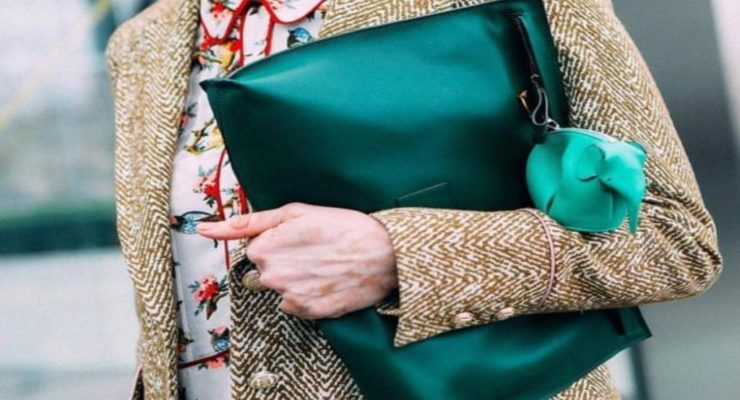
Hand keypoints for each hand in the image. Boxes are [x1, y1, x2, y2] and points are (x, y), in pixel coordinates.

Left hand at [197, 202, 397, 318]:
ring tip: (324, 265)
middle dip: (285, 262)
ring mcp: (290, 296)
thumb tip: (205, 230)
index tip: (302, 237)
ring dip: (297, 280)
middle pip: (266, 271)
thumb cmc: (342, 226)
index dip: (280, 242)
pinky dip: (309, 296)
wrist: (384, 252)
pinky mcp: (309, 312)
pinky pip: (296, 305)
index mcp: (263, 248)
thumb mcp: (294, 213)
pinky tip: (327, 281)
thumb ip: (246, 223)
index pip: (257, 250)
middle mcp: (271, 276)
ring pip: (282, 289)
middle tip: (315, 250)